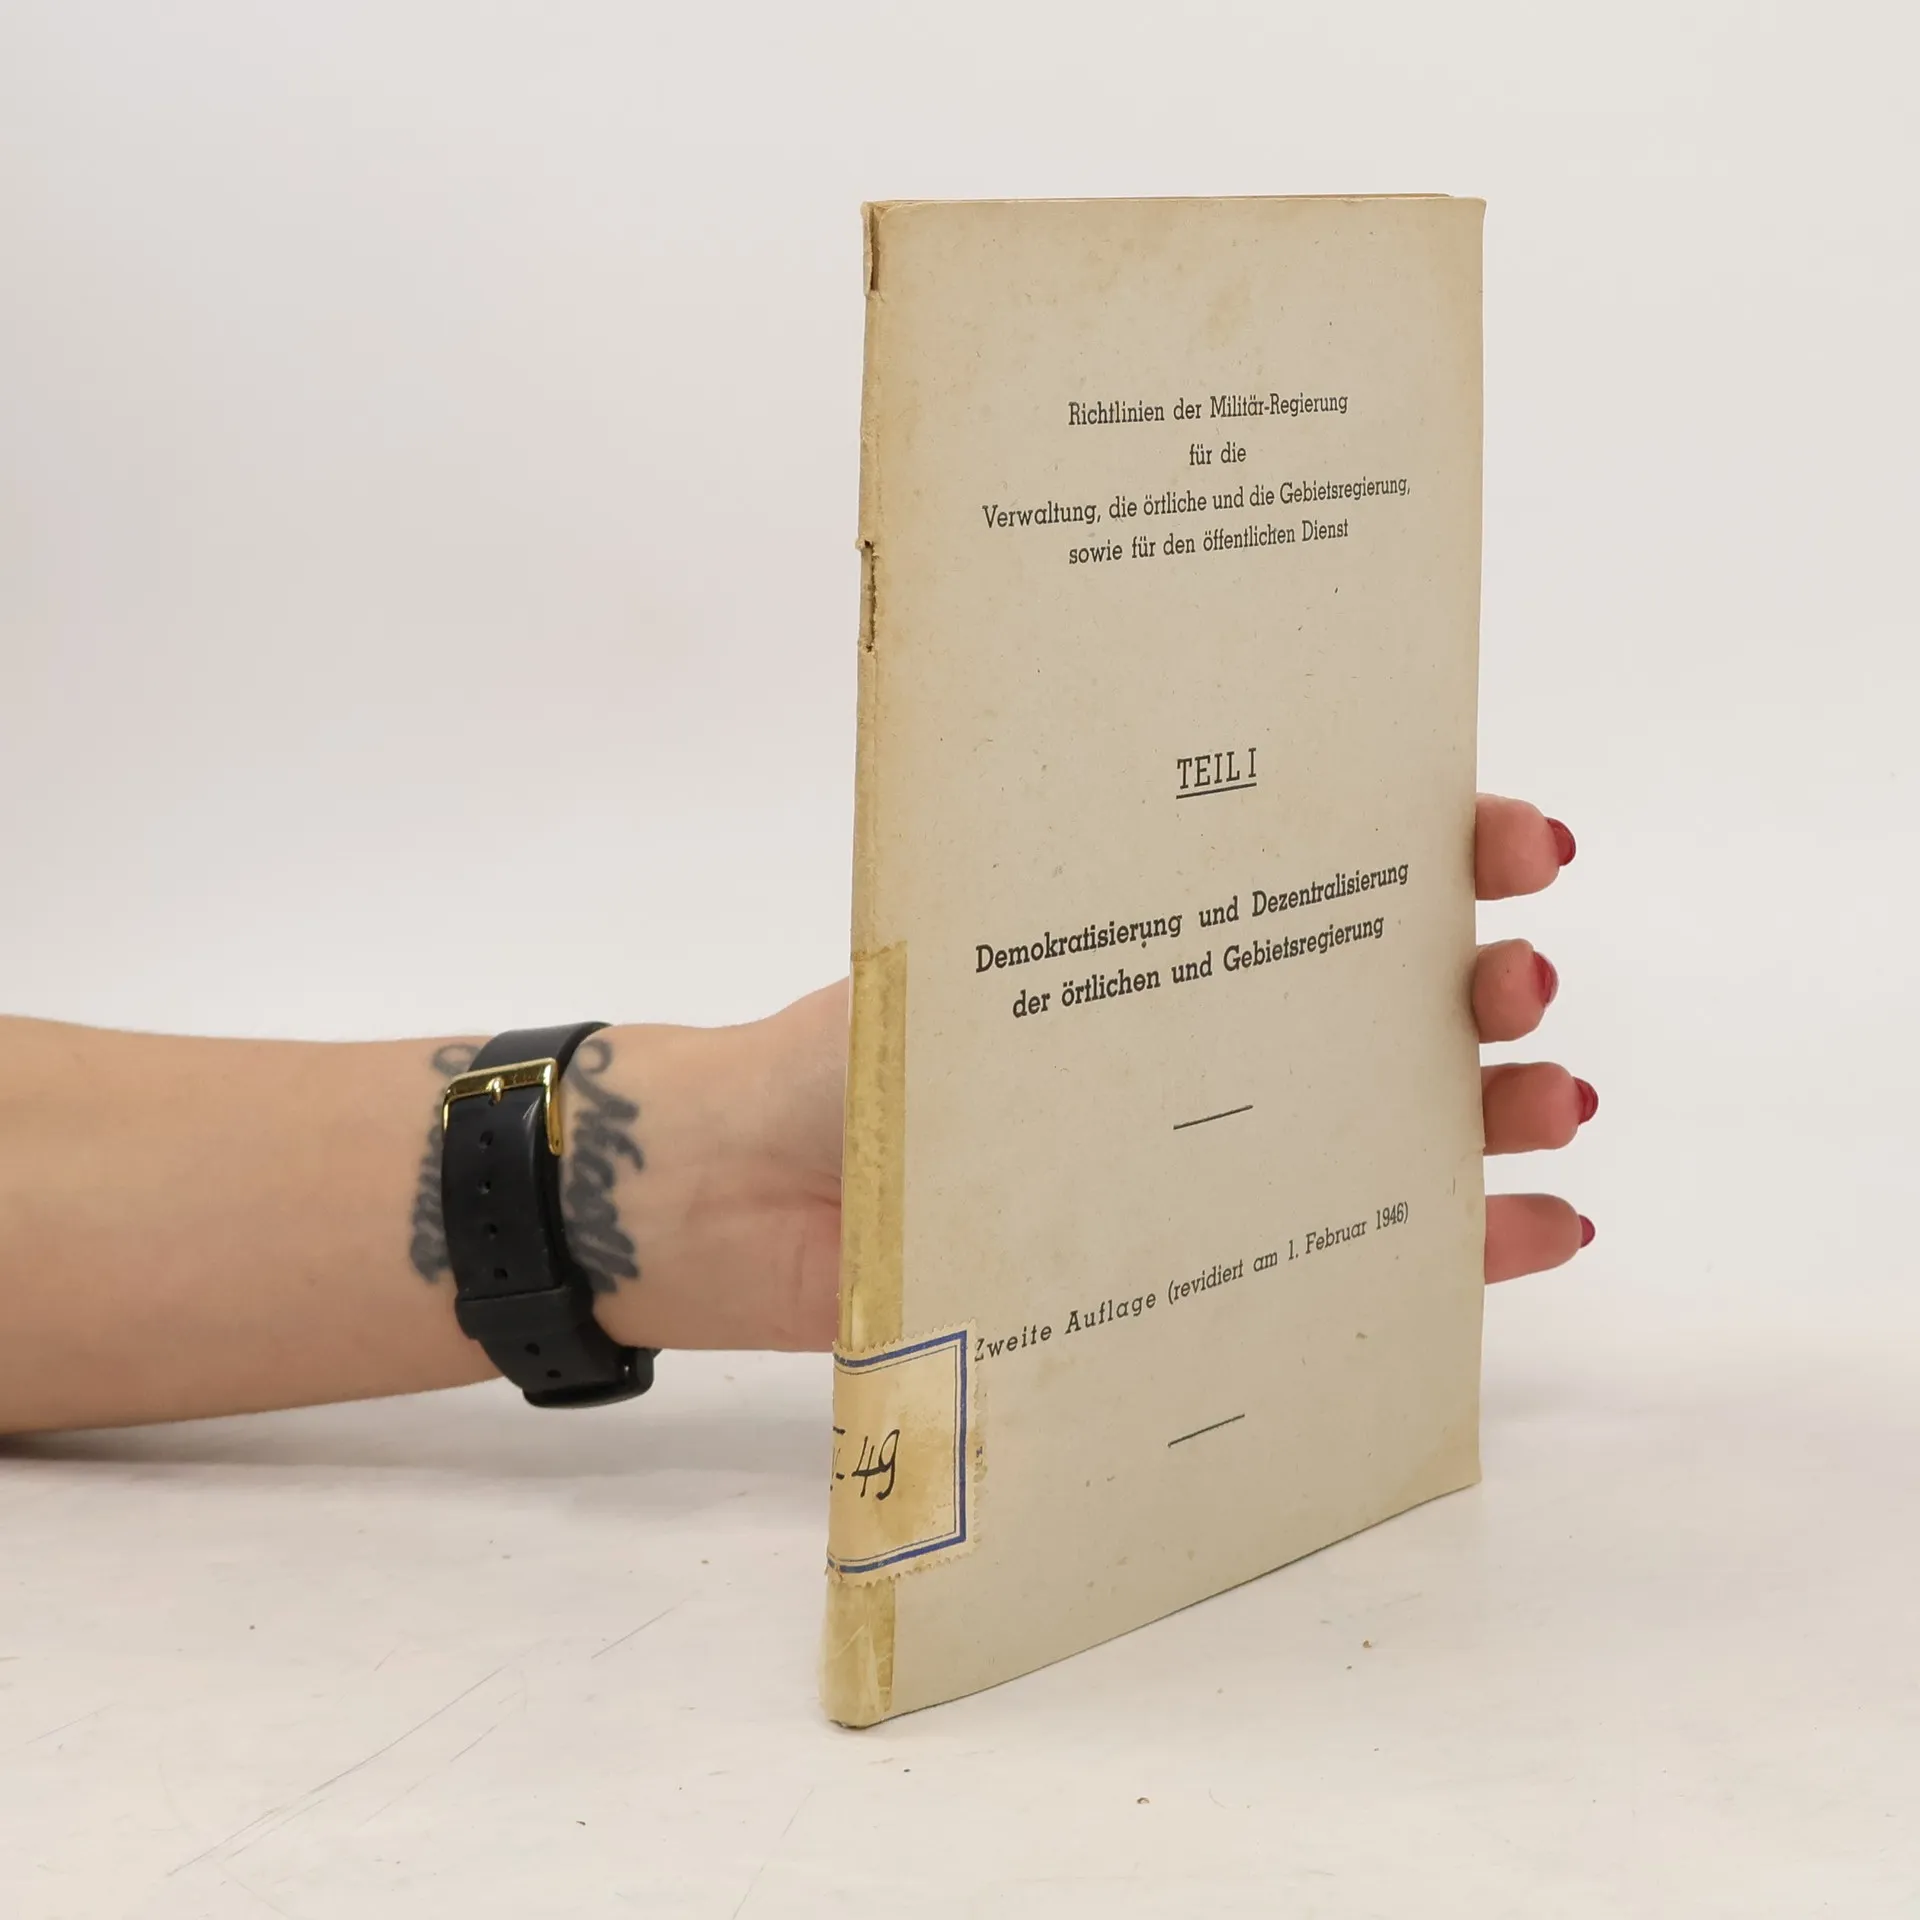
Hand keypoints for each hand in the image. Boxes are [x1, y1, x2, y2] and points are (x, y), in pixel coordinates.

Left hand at [605, 795, 1590, 1352]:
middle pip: (1398, 987)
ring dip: (1507, 1098)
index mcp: (1167, 925)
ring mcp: (1229, 1143)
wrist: (761, 1201)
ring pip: (1412, 1111)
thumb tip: (1175, 841)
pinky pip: (1375, 1244)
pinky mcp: (1221, 1254)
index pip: (1330, 862)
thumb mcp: (949, 957)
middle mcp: (1218, 1026)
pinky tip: (1542, 1224)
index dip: (1445, 842)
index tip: (1512, 839)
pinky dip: (1474, 1240)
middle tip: (1515, 975)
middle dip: (1487, 969)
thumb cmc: (850, 1055)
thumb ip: (1052, 914)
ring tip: (1549, 1098)